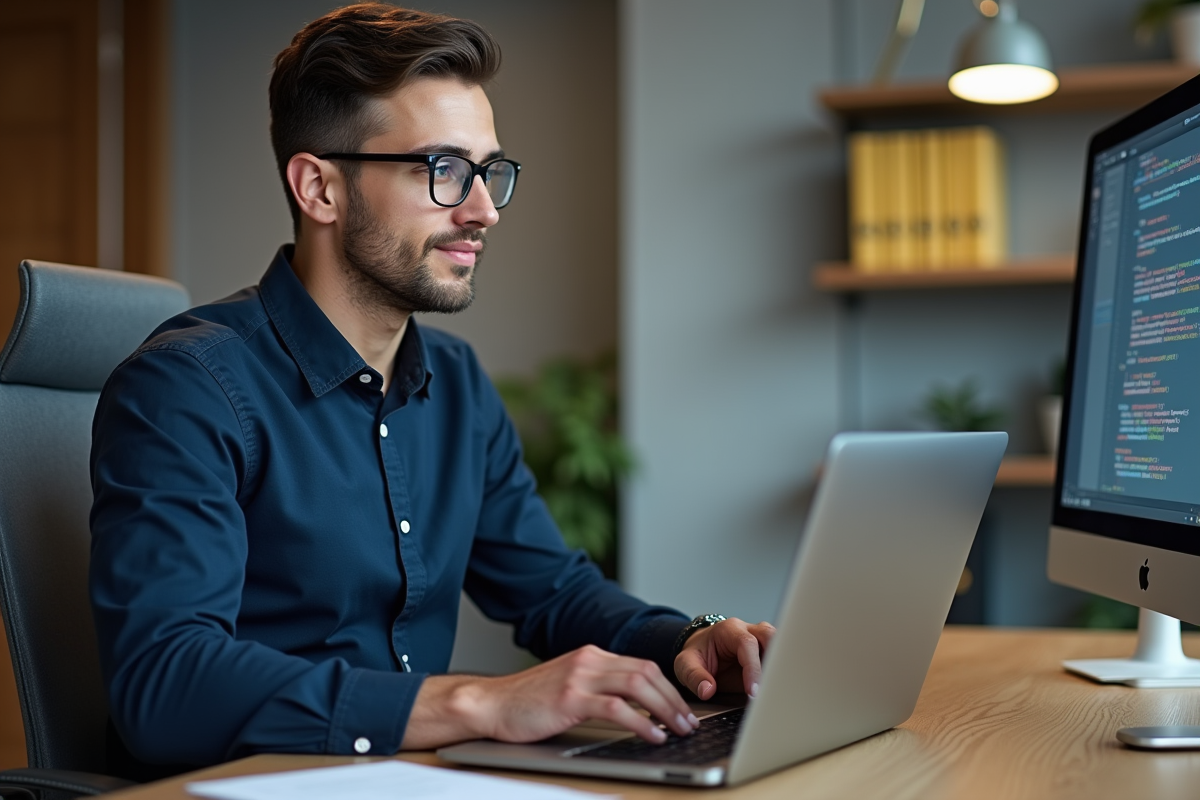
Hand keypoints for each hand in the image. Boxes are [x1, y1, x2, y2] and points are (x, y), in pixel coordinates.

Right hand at [401, 645, 698, 749]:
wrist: (490, 703)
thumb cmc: (526, 701)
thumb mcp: (568, 685)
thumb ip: (597, 687)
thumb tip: (634, 707)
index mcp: (591, 655)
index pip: (641, 665)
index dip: (667, 687)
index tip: (682, 708)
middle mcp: (589, 660)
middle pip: (647, 672)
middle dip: (673, 698)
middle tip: (689, 722)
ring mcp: (580, 676)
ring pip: (638, 685)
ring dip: (665, 709)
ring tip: (678, 729)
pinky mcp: (570, 698)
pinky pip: (617, 708)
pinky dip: (641, 721)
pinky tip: (652, 734)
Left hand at [673, 618, 774, 700]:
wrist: (702, 650)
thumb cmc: (697, 654)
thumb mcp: (685, 664)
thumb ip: (694, 676)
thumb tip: (707, 690)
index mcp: (729, 630)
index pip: (747, 644)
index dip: (753, 668)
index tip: (753, 691)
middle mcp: (749, 631)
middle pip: (771, 636)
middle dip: (775, 662)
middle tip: (771, 689)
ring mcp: (761, 640)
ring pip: (781, 645)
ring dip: (782, 667)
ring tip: (778, 691)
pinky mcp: (768, 653)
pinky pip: (781, 658)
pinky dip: (782, 672)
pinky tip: (780, 689)